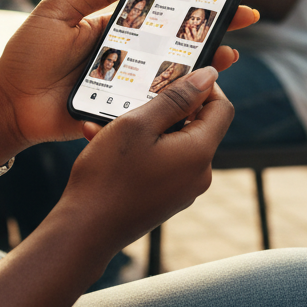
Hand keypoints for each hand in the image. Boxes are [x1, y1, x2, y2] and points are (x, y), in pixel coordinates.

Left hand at [0, 0, 257, 165]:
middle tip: (247, 14)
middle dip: (214, 27)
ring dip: (206, 62)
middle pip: (178, 39)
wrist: (6, 104)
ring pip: (176, 72)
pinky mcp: (123, 109)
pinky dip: (181, 98)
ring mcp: (128, 82)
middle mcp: (128, 52)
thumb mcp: (59, 12)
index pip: (161, 8)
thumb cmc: (26, 55)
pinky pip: (157, 104)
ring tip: (229, 52)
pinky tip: (201, 89)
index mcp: (115, 25)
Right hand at [57, 68, 233, 251]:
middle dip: (164, 106)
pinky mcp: (165, 198)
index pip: (222, 107)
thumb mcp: (138, 123)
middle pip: (196, 124)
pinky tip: (104, 142)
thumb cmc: (108, 175)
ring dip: (145, 126)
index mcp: (199, 152)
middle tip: (132, 97)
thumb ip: (176, 97)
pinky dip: (139, 148)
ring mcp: (183, 189)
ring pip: (172, 141)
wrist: (84, 230)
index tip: (173, 76)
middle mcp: (198, 173)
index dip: (203, 86)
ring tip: (107, 121)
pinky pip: (160, 161)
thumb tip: (209, 75)